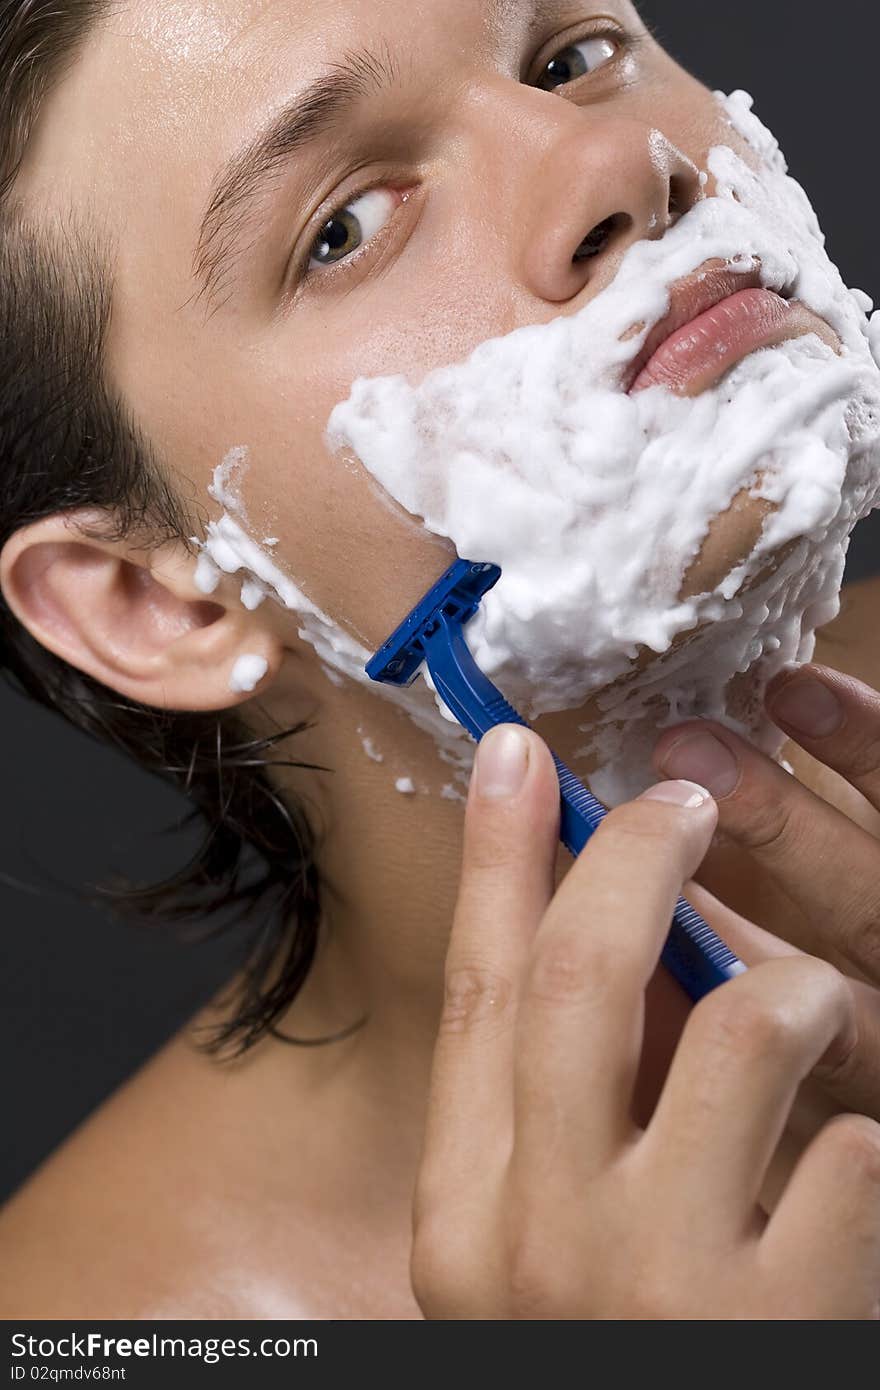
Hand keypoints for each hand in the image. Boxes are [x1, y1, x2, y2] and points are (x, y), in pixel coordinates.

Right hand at [412, 726, 879, 1318]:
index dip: (497, 858)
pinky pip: (856, 1147)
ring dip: (791, 991)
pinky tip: (859, 1171)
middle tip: (684, 799)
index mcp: (470, 1218)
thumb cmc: (631, 1354)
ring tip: (808, 1017)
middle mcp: (542, 1242)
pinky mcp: (784, 1319)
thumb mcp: (555, 1251)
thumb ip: (573, 1112)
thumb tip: (628, 946)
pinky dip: (871, 1130)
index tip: (518, 755)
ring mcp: (662, 1281)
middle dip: (636, 854)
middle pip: (581, 972)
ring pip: (742, 1026)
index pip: (475, 991)